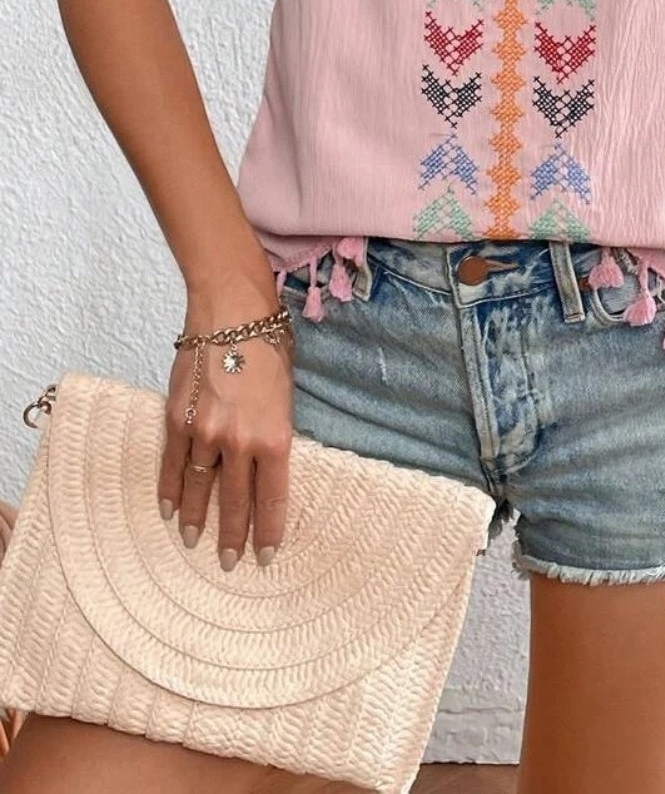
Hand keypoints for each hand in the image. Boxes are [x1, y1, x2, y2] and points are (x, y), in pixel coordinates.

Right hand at [157, 308, 293, 569]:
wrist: (232, 312)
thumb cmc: (270, 346)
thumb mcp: (287, 394)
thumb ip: (275, 431)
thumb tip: (270, 462)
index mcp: (275, 437)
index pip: (272, 499)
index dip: (268, 532)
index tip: (265, 557)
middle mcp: (239, 442)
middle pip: (235, 502)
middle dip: (233, 537)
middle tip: (230, 563)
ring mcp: (204, 432)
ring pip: (197, 489)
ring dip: (195, 519)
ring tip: (192, 541)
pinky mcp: (176, 419)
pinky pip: (171, 464)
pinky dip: (168, 489)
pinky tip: (167, 509)